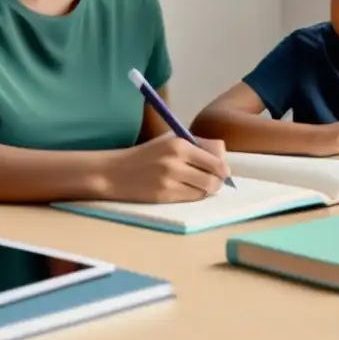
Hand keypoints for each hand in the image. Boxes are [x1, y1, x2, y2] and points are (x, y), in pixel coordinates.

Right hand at [96, 132, 230, 203]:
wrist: (115, 172)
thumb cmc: (146, 156)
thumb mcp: (169, 141)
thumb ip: (195, 146)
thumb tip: (223, 158)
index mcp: (179, 143)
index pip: (216, 154)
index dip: (222, 165)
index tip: (222, 170)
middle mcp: (175, 160)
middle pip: (215, 173)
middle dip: (219, 180)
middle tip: (216, 182)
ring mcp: (169, 179)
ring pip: (206, 188)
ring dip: (209, 189)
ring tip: (204, 187)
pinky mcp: (164, 196)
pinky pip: (192, 198)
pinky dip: (196, 196)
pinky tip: (189, 192)